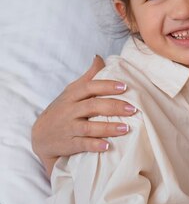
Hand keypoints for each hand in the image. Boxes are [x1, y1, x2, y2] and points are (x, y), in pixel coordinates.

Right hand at [31, 55, 136, 175]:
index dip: (107, 86)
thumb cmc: (63, 109)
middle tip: (133, 109)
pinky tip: (107, 145)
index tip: (124, 87)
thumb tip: (99, 57)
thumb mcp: (72, 91)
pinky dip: (94, 145)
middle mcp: (69, 111)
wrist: (40, 135)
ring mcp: (68, 128)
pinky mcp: (68, 144)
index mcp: (72, 95)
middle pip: (92, 106)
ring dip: (108, 128)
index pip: (89, 87)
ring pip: (88, 127)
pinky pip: (82, 145)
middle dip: (113, 107)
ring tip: (126, 128)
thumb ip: (88, 77)